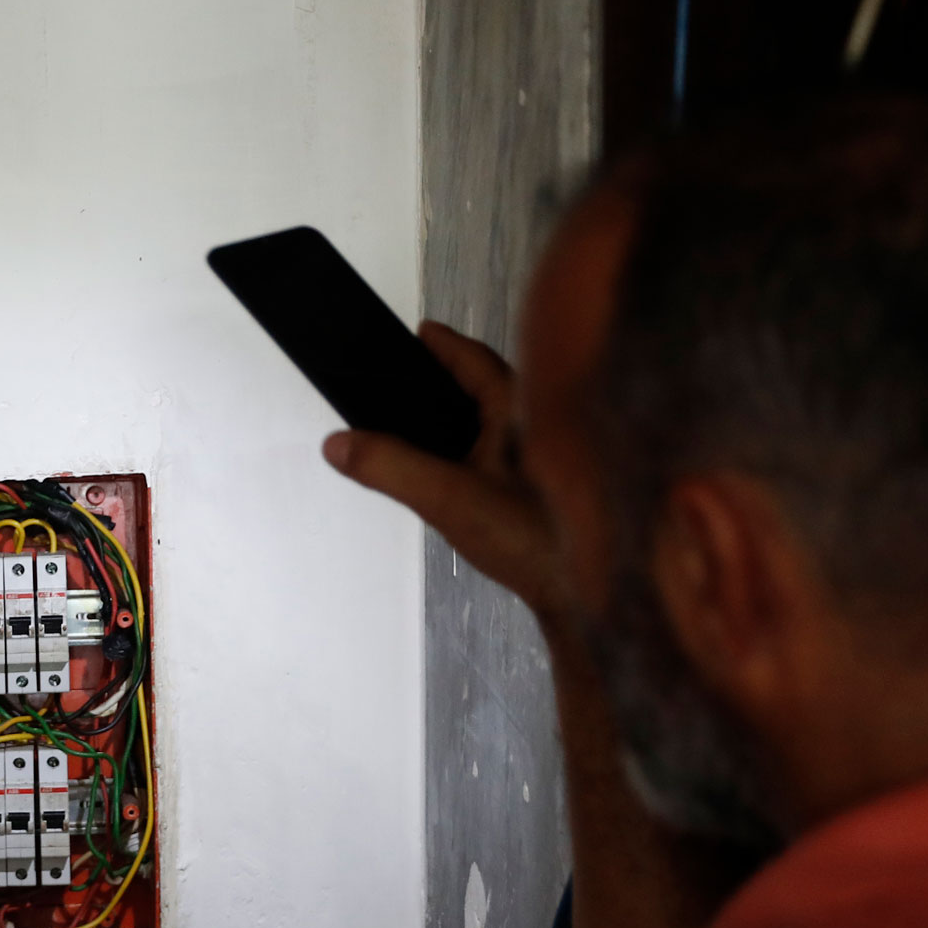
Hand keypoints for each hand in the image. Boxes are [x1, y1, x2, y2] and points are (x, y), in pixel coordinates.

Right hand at [323, 322, 563, 615]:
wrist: (587, 596)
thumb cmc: (540, 543)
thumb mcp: (448, 499)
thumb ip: (389, 467)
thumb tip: (340, 443)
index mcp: (524, 411)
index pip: (477, 359)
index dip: (445, 344)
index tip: (423, 331)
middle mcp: (544, 426)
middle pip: (493, 386)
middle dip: (458, 377)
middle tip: (423, 373)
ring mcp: (552, 458)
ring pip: (507, 421)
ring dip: (474, 415)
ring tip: (437, 423)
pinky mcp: (553, 489)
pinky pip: (514, 452)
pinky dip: (486, 448)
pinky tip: (470, 473)